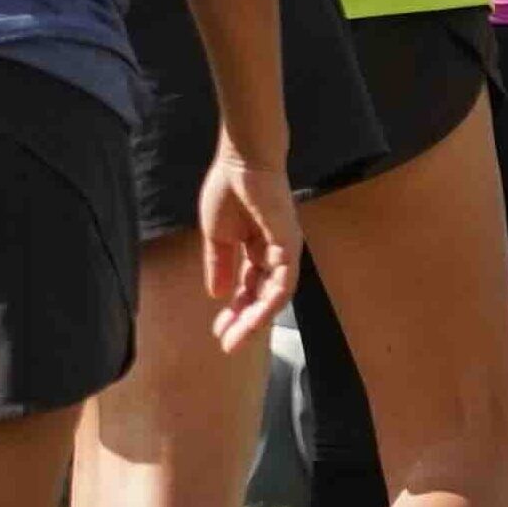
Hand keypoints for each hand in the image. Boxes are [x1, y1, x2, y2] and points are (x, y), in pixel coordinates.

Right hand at [194, 144, 295, 349]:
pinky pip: (284, 282)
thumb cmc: (230, 190)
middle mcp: (276, 255)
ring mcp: (286, 251)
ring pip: (275, 297)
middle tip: (227, 345)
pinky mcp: (290, 245)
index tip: (218, 333)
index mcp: (258, 252)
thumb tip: (218, 296)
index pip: (250, 290)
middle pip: (263, 298)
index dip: (235, 312)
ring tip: (235, 339)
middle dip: (244, 323)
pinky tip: (252, 318)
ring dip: (256, 320)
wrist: (241, 161)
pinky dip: (269, 303)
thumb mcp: (218, 237)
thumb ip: (220, 265)